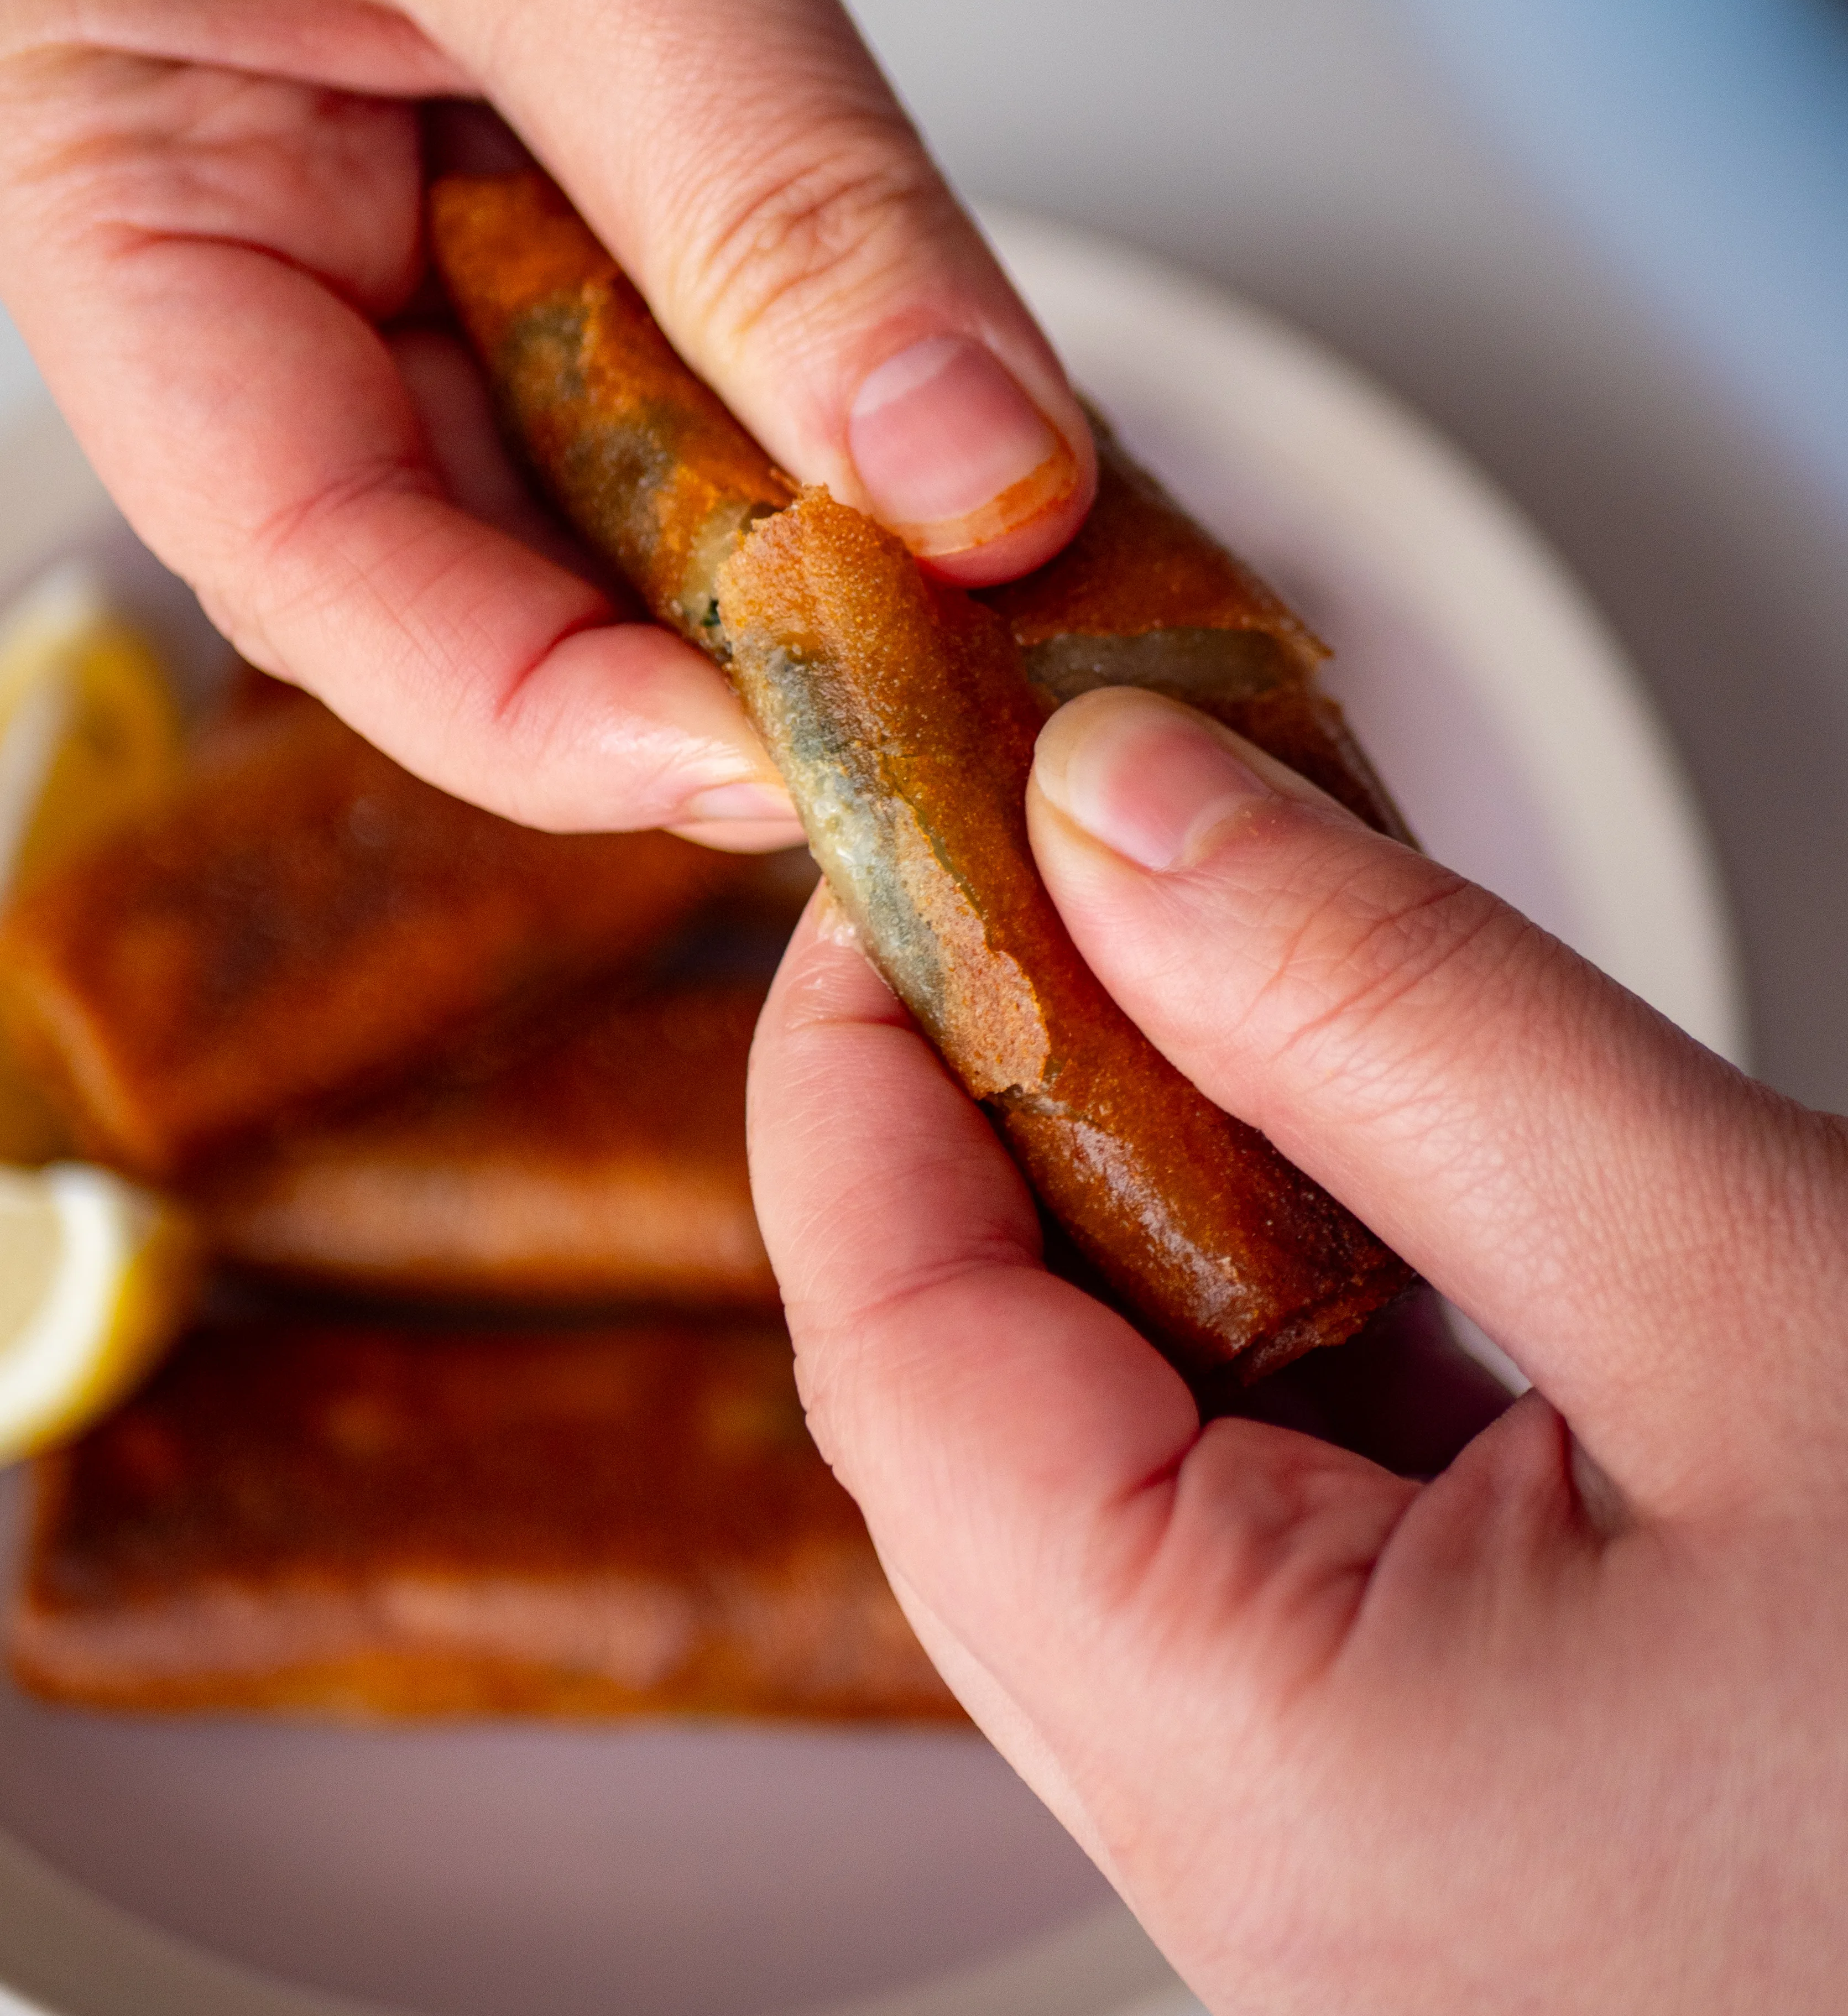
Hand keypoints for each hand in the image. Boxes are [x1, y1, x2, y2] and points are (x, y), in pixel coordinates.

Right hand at [0, 0, 1092, 844]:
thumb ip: (769, 195)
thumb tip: (959, 478)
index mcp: (122, 166)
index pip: (289, 542)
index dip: (514, 701)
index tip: (747, 761)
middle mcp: (277, 216)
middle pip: (462, 550)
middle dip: (673, 655)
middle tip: (894, 734)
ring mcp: (455, 202)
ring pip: (616, 482)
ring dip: (787, 568)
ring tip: (961, 642)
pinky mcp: (625, 169)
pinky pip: (725, 370)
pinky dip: (845, 442)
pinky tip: (966, 497)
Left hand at [750, 686, 1847, 2012]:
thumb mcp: (1745, 1276)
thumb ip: (1393, 1022)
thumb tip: (1117, 812)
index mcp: (1267, 1775)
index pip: (897, 1353)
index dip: (858, 1062)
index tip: (897, 844)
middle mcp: (1251, 1859)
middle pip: (977, 1408)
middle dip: (1002, 1110)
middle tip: (1067, 871)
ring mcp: (1339, 1846)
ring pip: (1111, 1456)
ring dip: (1148, 1207)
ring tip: (1221, 988)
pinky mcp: (1433, 1796)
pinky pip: (1258, 1521)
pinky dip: (1274, 1321)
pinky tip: (1352, 1179)